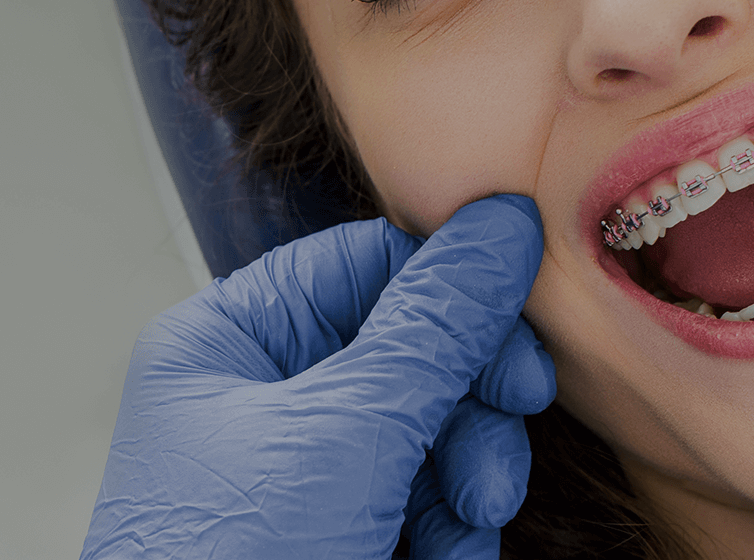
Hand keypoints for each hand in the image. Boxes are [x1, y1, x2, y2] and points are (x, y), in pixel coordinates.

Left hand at [81, 194, 554, 559]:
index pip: (365, 267)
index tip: (526, 331)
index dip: (454, 295)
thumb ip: (434, 330)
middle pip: (412, 355)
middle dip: (468, 408)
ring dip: (467, 480)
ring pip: (430, 436)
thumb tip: (501, 227)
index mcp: (227, 345)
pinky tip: (444, 559)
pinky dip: (449, 536)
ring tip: (467, 523)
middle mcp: (259, 402)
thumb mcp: (346, 436)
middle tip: (501, 444)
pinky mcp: (336, 541)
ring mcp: (300, 480)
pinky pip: (422, 507)